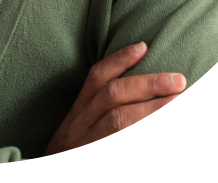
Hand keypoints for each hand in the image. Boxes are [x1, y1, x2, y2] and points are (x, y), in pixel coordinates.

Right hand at [43, 42, 183, 155]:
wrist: (38, 173)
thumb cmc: (68, 158)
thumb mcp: (76, 138)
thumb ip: (97, 119)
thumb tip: (134, 98)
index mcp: (75, 119)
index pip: (95, 80)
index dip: (119, 61)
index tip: (144, 46)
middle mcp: (78, 130)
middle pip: (113, 97)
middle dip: (147, 84)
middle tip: (179, 79)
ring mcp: (86, 146)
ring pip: (118, 121)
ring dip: (150, 108)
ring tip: (177, 99)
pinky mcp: (91, 155)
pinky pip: (116, 139)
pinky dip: (141, 126)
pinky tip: (159, 118)